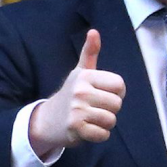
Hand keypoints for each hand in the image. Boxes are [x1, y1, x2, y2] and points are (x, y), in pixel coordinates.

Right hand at [29, 29, 127, 151]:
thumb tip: (94, 31)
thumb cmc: (70, 95)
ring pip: (111, 120)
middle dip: (110, 110)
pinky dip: (99, 135)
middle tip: (94, 109)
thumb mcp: (79, 72)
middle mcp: (80, 91)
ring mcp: (77, 110)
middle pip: (117, 104)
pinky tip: (87, 129)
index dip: (116, 93)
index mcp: (85, 76)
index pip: (119, 85)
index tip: (103, 94)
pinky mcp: (76, 128)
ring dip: (104, 124)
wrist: (47, 119)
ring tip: (91, 119)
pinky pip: (103, 135)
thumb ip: (89, 53)